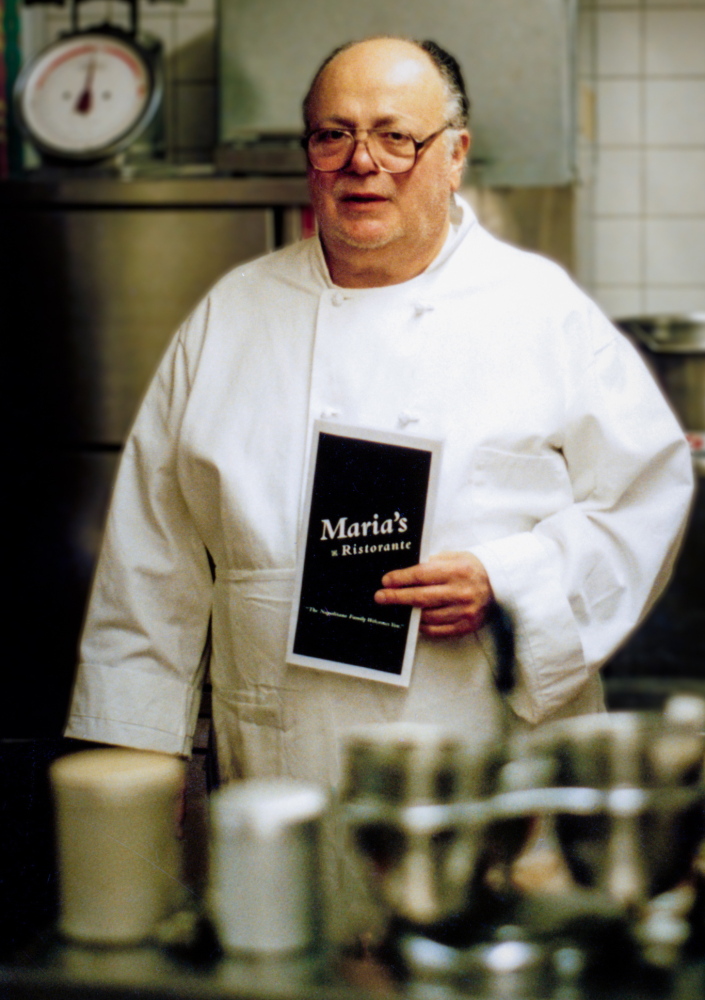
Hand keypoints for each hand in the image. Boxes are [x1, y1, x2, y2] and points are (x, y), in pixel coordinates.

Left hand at [374, 551, 493, 637]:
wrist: (500, 585)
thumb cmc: (472, 568)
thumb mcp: (454, 557)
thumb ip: (430, 564)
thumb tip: (403, 574)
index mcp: (457, 571)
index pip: (421, 575)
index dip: (401, 579)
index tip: (386, 581)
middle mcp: (461, 592)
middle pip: (421, 597)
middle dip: (397, 597)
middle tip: (381, 597)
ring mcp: (465, 611)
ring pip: (427, 616)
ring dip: (409, 613)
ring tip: (398, 608)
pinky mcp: (467, 626)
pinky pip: (438, 630)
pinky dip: (423, 626)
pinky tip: (415, 620)